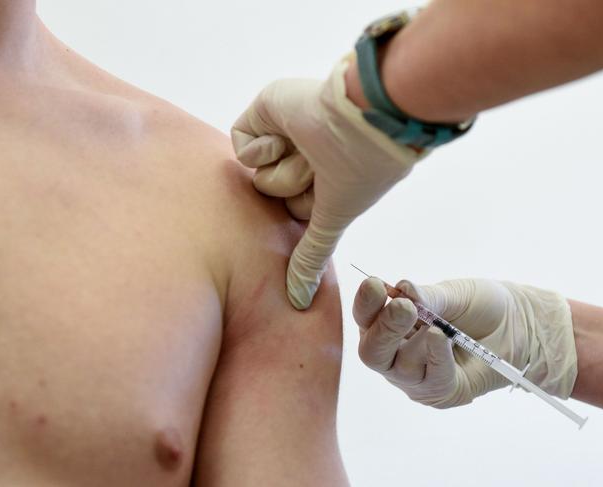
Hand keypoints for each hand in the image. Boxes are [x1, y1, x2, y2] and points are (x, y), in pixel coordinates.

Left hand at [231, 58, 423, 309]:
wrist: (360, 116)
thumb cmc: (359, 168)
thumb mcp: (331, 218)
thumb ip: (310, 257)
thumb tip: (299, 300)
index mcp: (321, 178)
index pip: (292, 212)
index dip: (303, 208)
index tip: (327, 190)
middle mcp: (302, 156)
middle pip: (271, 194)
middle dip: (295, 187)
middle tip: (322, 169)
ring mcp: (284, 134)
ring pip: (258, 175)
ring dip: (287, 168)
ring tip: (312, 149)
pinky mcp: (265, 112)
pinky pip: (241, 147)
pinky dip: (263, 149)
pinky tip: (288, 134)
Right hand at [352, 277, 577, 407]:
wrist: (519, 326)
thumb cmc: (480, 307)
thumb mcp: (452, 295)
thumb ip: (426, 296)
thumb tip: (400, 288)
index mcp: (390, 324)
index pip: (365, 318)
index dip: (366, 304)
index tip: (376, 285)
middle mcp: (396, 353)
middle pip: (371, 351)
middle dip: (384, 328)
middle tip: (402, 307)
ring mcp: (416, 377)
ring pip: (397, 368)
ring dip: (415, 344)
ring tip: (436, 327)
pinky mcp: (441, 393)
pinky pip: (429, 380)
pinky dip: (435, 356)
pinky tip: (442, 340)